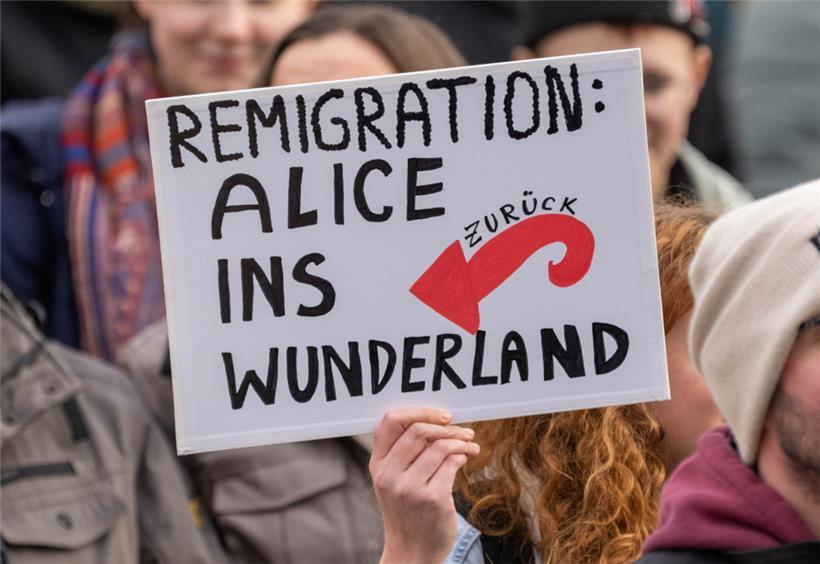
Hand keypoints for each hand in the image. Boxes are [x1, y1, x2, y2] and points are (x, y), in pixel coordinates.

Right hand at [370, 408, 479, 563]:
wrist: (412, 552)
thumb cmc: (407, 511)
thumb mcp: (393, 481)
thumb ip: (404, 452)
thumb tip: (436, 421)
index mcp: (378, 465)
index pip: (390, 422)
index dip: (419, 411)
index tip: (441, 415)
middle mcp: (389, 475)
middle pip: (419, 431)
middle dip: (447, 427)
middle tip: (463, 431)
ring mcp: (409, 488)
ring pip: (440, 446)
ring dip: (461, 441)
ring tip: (470, 445)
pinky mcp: (431, 499)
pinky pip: (452, 464)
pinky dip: (464, 455)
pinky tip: (467, 458)